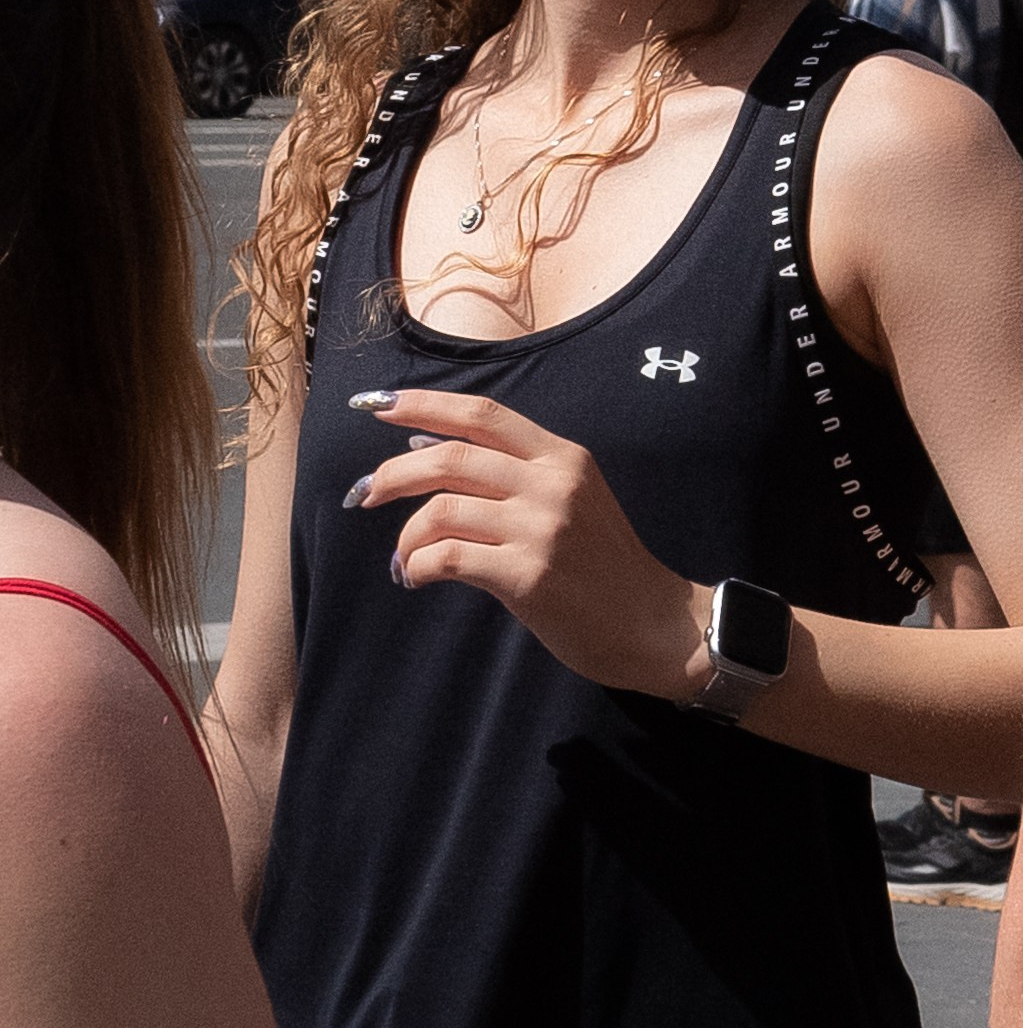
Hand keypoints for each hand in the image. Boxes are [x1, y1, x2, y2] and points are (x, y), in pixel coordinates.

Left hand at [343, 390, 706, 697]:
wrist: (652, 624)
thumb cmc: (605, 566)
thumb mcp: (573, 499)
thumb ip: (514, 473)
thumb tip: (426, 446)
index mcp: (562, 457)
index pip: (482, 414)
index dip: (422, 403)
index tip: (375, 405)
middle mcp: (552, 484)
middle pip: (450, 456)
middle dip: (392, 473)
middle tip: (364, 494)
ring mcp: (541, 529)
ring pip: (441, 509)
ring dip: (406, 535)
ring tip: (403, 558)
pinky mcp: (528, 576)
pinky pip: (446, 558)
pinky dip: (417, 566)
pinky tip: (416, 577)